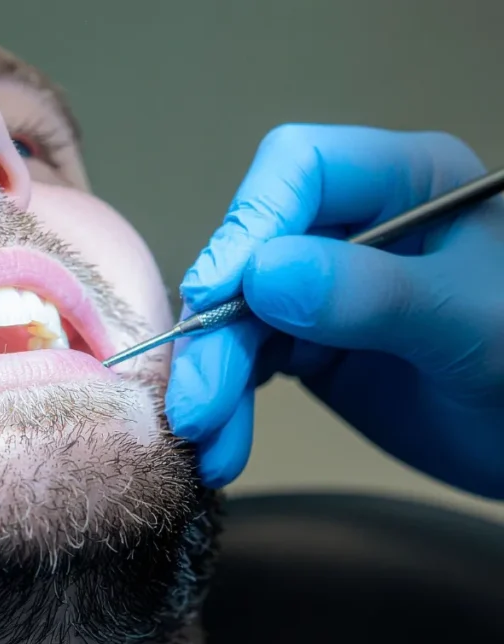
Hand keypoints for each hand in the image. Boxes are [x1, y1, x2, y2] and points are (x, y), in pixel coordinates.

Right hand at [165, 125, 503, 497]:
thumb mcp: (472, 325)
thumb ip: (376, 294)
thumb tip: (263, 275)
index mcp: (405, 183)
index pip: (300, 171)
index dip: (249, 224)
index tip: (216, 292)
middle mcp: (353, 227)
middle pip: (253, 254)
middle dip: (220, 330)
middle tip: (199, 401)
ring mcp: (325, 286)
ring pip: (238, 315)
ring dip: (216, 378)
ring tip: (208, 440)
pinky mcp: (308, 342)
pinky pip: (248, 360)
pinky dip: (231, 402)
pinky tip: (225, 443)